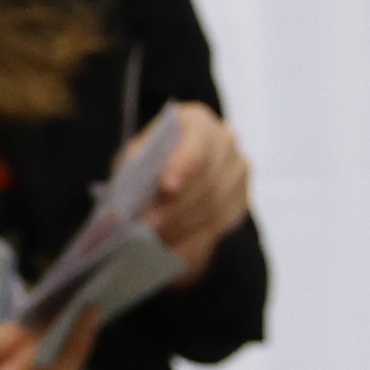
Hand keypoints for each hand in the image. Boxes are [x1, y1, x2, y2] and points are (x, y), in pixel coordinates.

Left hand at [146, 100, 253, 281]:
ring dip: (182, 226)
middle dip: (175, 207)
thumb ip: (137, 170)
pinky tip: (172, 247)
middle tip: (147, 227)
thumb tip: (128, 202)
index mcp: (196, 121)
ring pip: (214, 206)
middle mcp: (225, 141)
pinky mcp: (242, 197)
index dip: (183, 164)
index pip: (196, 142)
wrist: (176, 167)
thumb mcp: (137, 156)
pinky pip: (221, 224)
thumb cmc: (151, 158)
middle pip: (206, 180)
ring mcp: (238, 170)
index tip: (166, 186)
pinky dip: (195, 238)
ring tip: (154, 240)